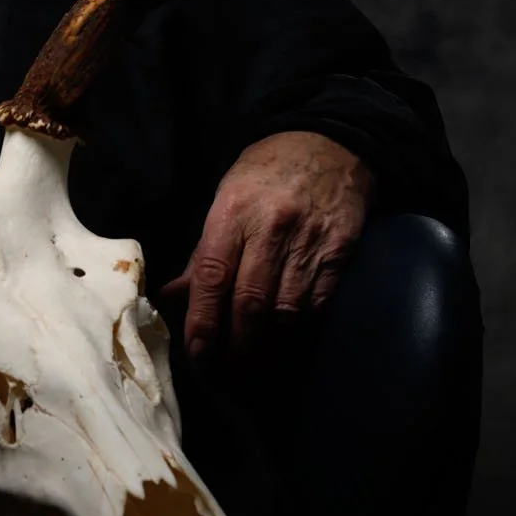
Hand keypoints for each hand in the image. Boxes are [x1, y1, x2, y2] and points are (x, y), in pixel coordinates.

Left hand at [162, 132, 374, 362]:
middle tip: (226, 373)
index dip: (203, 320)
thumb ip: (204, 249)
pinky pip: (319, 304)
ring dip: (269, 348)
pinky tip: (288, 346)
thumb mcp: (227, 196)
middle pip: (250, 301)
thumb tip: (174, 295)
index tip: (197, 352)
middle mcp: (271, 228)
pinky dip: (301, 331)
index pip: (212, 275)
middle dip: (236, 346)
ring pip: (286, 311)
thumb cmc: (268, 171)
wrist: (332, 143)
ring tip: (254, 369)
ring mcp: (309, 241)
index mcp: (233, 211)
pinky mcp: (341, 252)